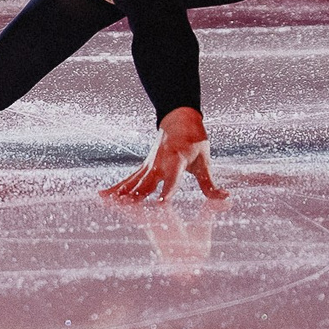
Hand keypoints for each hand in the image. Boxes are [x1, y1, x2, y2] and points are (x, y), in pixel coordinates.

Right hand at [103, 106, 225, 201]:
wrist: (178, 119)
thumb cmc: (194, 141)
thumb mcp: (205, 161)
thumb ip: (210, 185)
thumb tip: (226, 199)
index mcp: (176, 161)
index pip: (172, 181)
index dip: (167, 192)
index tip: (161, 205)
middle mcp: (159, 164)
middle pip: (146, 184)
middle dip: (137, 198)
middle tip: (126, 209)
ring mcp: (148, 166)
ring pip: (133, 182)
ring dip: (121, 193)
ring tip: (108, 203)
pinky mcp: (143, 168)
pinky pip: (127, 180)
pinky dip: (115, 188)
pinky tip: (102, 195)